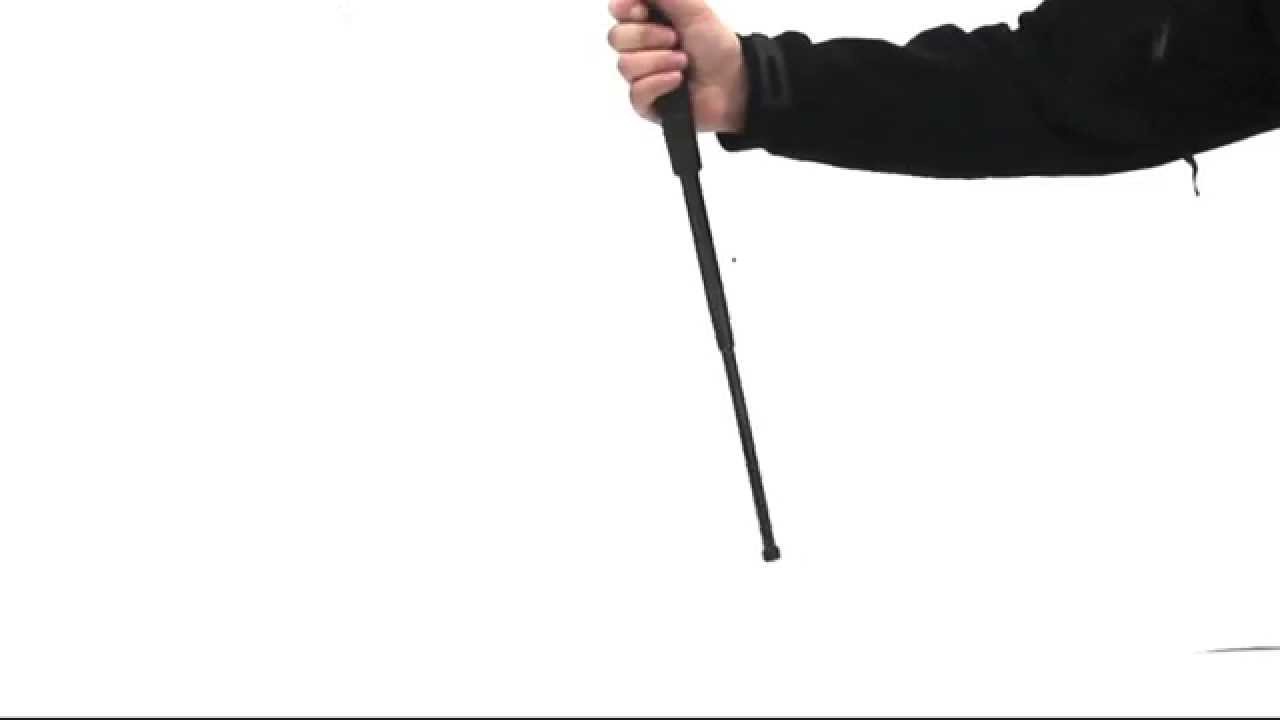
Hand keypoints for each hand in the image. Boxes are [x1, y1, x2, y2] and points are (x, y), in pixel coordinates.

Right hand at [607, 0, 747, 133]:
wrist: (734, 82)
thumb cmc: (715, 46)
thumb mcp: (693, 9)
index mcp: (648, 20)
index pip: (617, 10)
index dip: (626, 9)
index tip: (643, 11)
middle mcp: (640, 46)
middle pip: (616, 37)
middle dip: (647, 36)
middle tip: (675, 39)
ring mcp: (641, 75)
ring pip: (625, 65)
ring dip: (659, 61)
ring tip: (684, 62)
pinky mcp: (645, 102)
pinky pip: (637, 92)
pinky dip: (660, 83)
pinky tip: (678, 81)